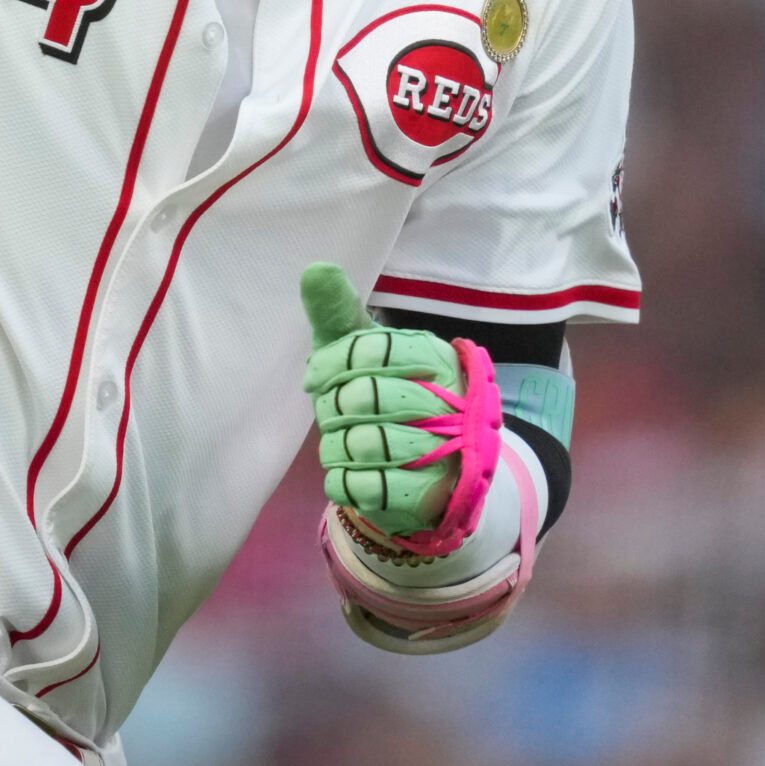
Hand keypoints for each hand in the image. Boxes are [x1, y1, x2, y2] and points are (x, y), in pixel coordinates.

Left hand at [299, 261, 500, 549]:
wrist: (427, 471)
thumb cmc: (385, 397)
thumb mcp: (362, 352)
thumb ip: (338, 313)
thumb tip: (315, 268)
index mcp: (433, 356)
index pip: (369, 349)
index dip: (329, 364)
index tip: (316, 377)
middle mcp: (449, 400)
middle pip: (364, 397)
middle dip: (333, 408)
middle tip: (334, 413)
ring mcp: (445, 452)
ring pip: (363, 444)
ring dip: (336, 445)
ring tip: (341, 442)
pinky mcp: (430, 496)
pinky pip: (367, 487)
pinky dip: (344, 480)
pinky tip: (348, 472)